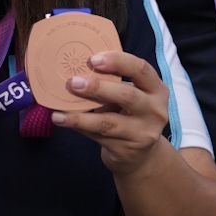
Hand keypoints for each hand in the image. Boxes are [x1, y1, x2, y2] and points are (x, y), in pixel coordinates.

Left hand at [50, 50, 168, 176]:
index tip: (93, 59)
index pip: (141, 69)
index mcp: (157, 90)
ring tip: (58, 112)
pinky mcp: (127, 150)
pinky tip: (62, 120)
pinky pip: (98, 136)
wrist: (142, 156)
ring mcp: (143, 133)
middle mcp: (155, 111)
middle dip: (98, 88)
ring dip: (80, 116)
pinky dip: (78, 127)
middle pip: (127, 95)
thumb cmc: (131, 115)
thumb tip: (78, 70)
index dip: (118, 61)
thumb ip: (114, 83)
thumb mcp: (132, 95)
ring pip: (108, 122)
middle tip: (73, 82)